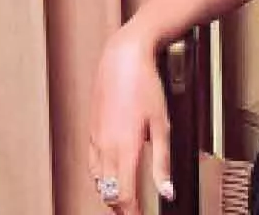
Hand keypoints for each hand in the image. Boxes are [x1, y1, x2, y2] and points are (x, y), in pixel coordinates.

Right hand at [88, 27, 173, 212]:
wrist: (122, 60)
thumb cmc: (145, 87)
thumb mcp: (162, 126)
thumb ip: (163, 162)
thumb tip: (167, 192)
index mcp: (125, 149)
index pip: (124, 196)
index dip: (132, 213)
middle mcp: (106, 148)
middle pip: (109, 193)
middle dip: (122, 207)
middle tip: (135, 212)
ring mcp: (95, 140)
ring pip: (98, 182)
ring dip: (110, 194)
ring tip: (126, 200)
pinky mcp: (91, 132)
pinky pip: (93, 165)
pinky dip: (101, 178)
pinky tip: (111, 176)